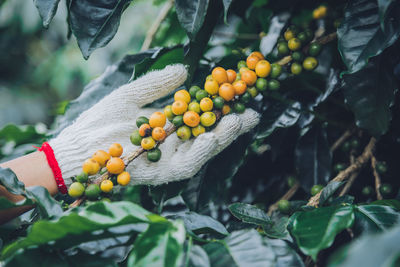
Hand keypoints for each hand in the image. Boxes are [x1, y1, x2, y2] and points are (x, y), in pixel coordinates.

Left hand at [49, 64, 259, 186]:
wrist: (77, 149)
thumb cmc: (100, 122)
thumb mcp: (131, 95)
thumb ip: (158, 84)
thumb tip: (185, 69)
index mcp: (168, 128)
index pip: (199, 118)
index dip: (219, 107)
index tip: (235, 94)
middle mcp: (172, 146)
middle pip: (207, 136)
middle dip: (229, 125)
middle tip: (250, 112)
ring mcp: (167, 161)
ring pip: (202, 152)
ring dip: (221, 138)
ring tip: (238, 122)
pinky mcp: (160, 174)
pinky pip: (185, 165)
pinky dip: (200, 153)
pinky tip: (211, 139)